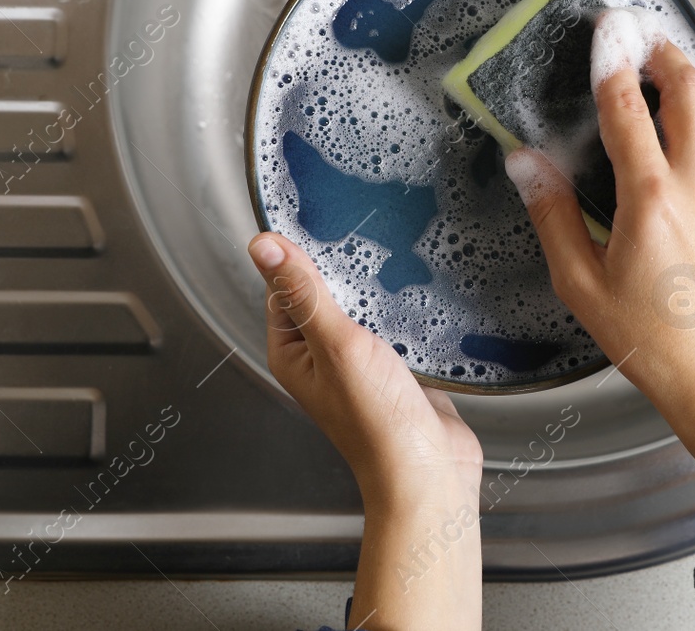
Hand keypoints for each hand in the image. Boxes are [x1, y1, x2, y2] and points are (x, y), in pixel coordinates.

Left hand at [249, 232, 482, 630]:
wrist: (430, 469)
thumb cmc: (377, 422)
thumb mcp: (336, 344)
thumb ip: (303, 292)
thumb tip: (264, 246)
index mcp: (292, 354)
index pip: (284, 288)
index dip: (299, 256)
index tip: (318, 223)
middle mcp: (322, 358)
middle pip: (325, 294)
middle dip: (344, 270)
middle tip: (362, 239)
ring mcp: (360, 363)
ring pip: (362, 307)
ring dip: (376, 289)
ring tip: (392, 263)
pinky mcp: (397, 367)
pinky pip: (394, 324)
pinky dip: (404, 308)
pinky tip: (417, 294)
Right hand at [504, 19, 694, 505]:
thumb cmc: (650, 339)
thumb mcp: (580, 283)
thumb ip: (552, 215)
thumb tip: (526, 163)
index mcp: (651, 200)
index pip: (628, 108)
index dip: (613, 61)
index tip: (604, 32)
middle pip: (690, 89)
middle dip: (663, 51)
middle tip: (640, 35)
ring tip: (677, 67)